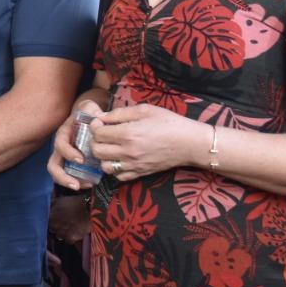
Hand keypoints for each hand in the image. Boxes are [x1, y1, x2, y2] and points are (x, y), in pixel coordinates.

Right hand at [48, 100, 102, 190]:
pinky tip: (90, 183)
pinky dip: (78, 181)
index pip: (60, 145)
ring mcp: (65, 156)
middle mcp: (61, 147)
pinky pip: (70, 175)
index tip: (81, 159)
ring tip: (84, 186)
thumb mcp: (89, 107)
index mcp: (64, 134)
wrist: (89, 116)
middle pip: (53, 164)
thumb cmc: (89, 113)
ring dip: (68, 182)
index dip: (68, 153)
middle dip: (62, 176)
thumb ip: (91, 108)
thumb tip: (97, 115)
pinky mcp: (72, 162)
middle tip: (76, 184)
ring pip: (59, 172)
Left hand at [48, 195, 90, 243]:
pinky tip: (74, 231)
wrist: (89, 207)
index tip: (55, 219)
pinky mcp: (72, 237)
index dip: (51, 221)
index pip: (45, 223)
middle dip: (56, 226)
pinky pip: (68, 241)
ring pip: (59, 236)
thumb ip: (50, 206)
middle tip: (64, 222)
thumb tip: (44, 209)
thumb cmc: (73, 203)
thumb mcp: (59, 200)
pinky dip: (70, 238)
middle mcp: (55, 225)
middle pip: (52, 230)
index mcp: (50, 216)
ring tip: (70, 226)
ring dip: (63, 233)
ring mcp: (63, 232)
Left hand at [90, 103, 204, 180]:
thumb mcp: (144, 110)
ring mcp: (133, 165)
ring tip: (110, 147)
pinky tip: (119, 159)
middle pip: (96, 150)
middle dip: (95, 140)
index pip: (97, 133)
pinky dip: (114, 169)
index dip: (95, 126)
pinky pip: (118, 176)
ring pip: (104, 166)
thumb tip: (101, 116)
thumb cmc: (169, 123)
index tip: (100, 122)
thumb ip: (120, 113)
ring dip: (103, 157)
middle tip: (103, 134)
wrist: (190, 143)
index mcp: (127, 134)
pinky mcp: (140, 173)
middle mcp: (128, 152)